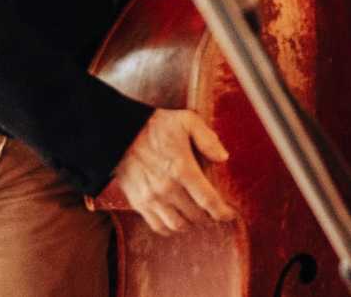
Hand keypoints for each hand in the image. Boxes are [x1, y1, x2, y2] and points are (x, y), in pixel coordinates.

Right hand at [108, 108, 233, 234]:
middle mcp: (167, 188)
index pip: (208, 200)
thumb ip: (208, 140)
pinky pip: (157, 226)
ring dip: (190, 224)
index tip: (230, 215)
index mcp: (182, 169)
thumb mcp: (188, 121)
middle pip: (195, 215)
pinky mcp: (138, 203)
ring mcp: (151, 198)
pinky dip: (170, 228)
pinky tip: (177, 220)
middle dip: (208, 216)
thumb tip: (223, 158)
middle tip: (213, 211)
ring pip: (177, 225)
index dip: (222, 212)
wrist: (120, 135)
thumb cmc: (156, 127)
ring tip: (197, 217)